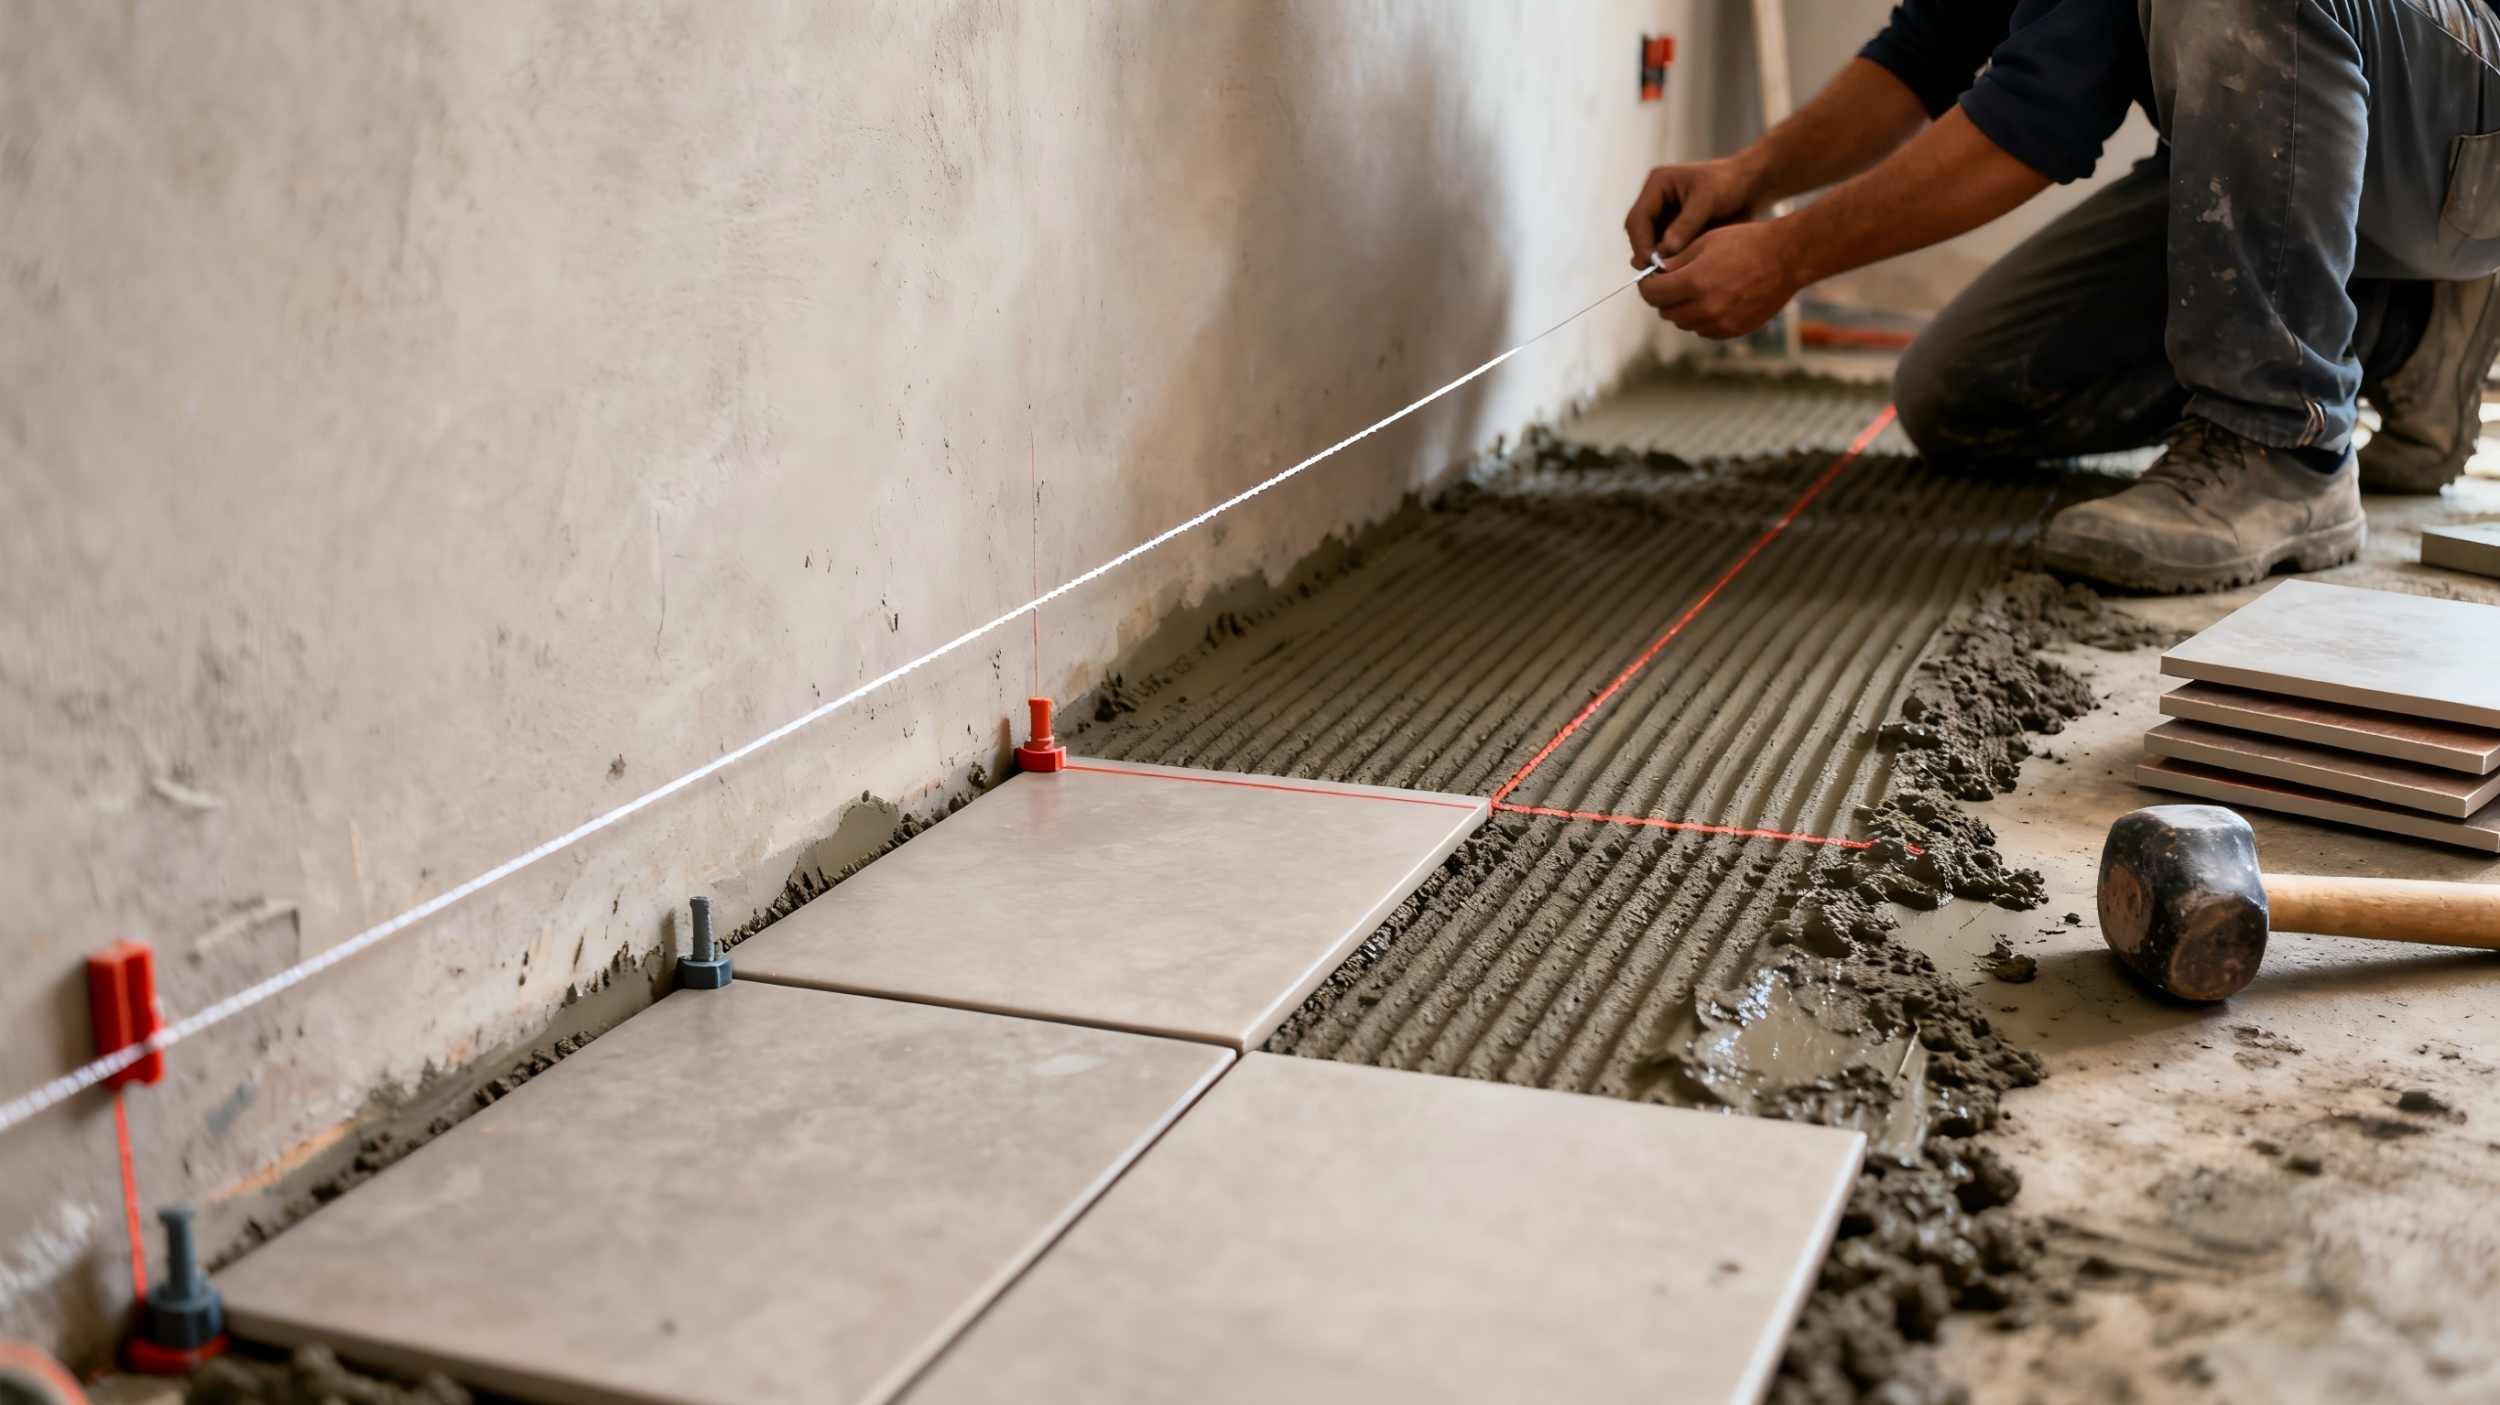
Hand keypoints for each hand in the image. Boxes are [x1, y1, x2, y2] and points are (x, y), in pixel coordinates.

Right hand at [1624, 156, 1763, 264]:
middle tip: (1659, 275)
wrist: (1752, 185)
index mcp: (1657, 185)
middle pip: (1639, 235)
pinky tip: (1680, 272)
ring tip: (1670, 275)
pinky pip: (1666, 251)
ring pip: (1650, 246)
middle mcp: (1656, 202)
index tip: (1652, 264)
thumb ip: (1685, 226)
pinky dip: (1670, 262)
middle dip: (1647, 255)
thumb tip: (1663, 252)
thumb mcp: (1707, 200)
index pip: (1637, 219)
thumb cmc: (1731, 183)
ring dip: (1657, 261)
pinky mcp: (1676, 232)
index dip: (1641, 243)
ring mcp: (1665, 218)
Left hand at [1637, 220, 1805, 339]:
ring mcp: (1721, 323)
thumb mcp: (1705, 242)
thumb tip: (1654, 274)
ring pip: (1684, 323)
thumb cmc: (1746, 242)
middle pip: (1666, 312)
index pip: (1652, 294)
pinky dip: (1701, 319)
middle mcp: (1705, 308)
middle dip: (1663, 297)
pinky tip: (1712, 301)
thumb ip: (1675, 262)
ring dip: (1682, 309)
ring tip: (1694, 290)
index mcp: (1694, 282)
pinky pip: (1705, 331)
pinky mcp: (1734, 330)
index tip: (1650, 279)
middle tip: (1671, 283)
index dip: (1647, 286)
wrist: (1786, 257)